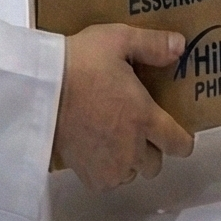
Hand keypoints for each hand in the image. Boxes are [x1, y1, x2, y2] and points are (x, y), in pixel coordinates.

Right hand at [52, 25, 194, 189]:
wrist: (38, 90)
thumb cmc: (79, 62)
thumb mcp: (119, 39)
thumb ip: (153, 44)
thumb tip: (180, 46)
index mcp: (145, 117)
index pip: (179, 144)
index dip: (182, 140)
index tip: (177, 132)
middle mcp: (131, 147)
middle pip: (155, 164)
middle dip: (152, 149)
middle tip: (137, 127)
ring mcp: (109, 165)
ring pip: (131, 174)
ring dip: (129, 161)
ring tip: (114, 137)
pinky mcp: (86, 174)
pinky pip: (107, 182)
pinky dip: (106, 170)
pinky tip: (96, 148)